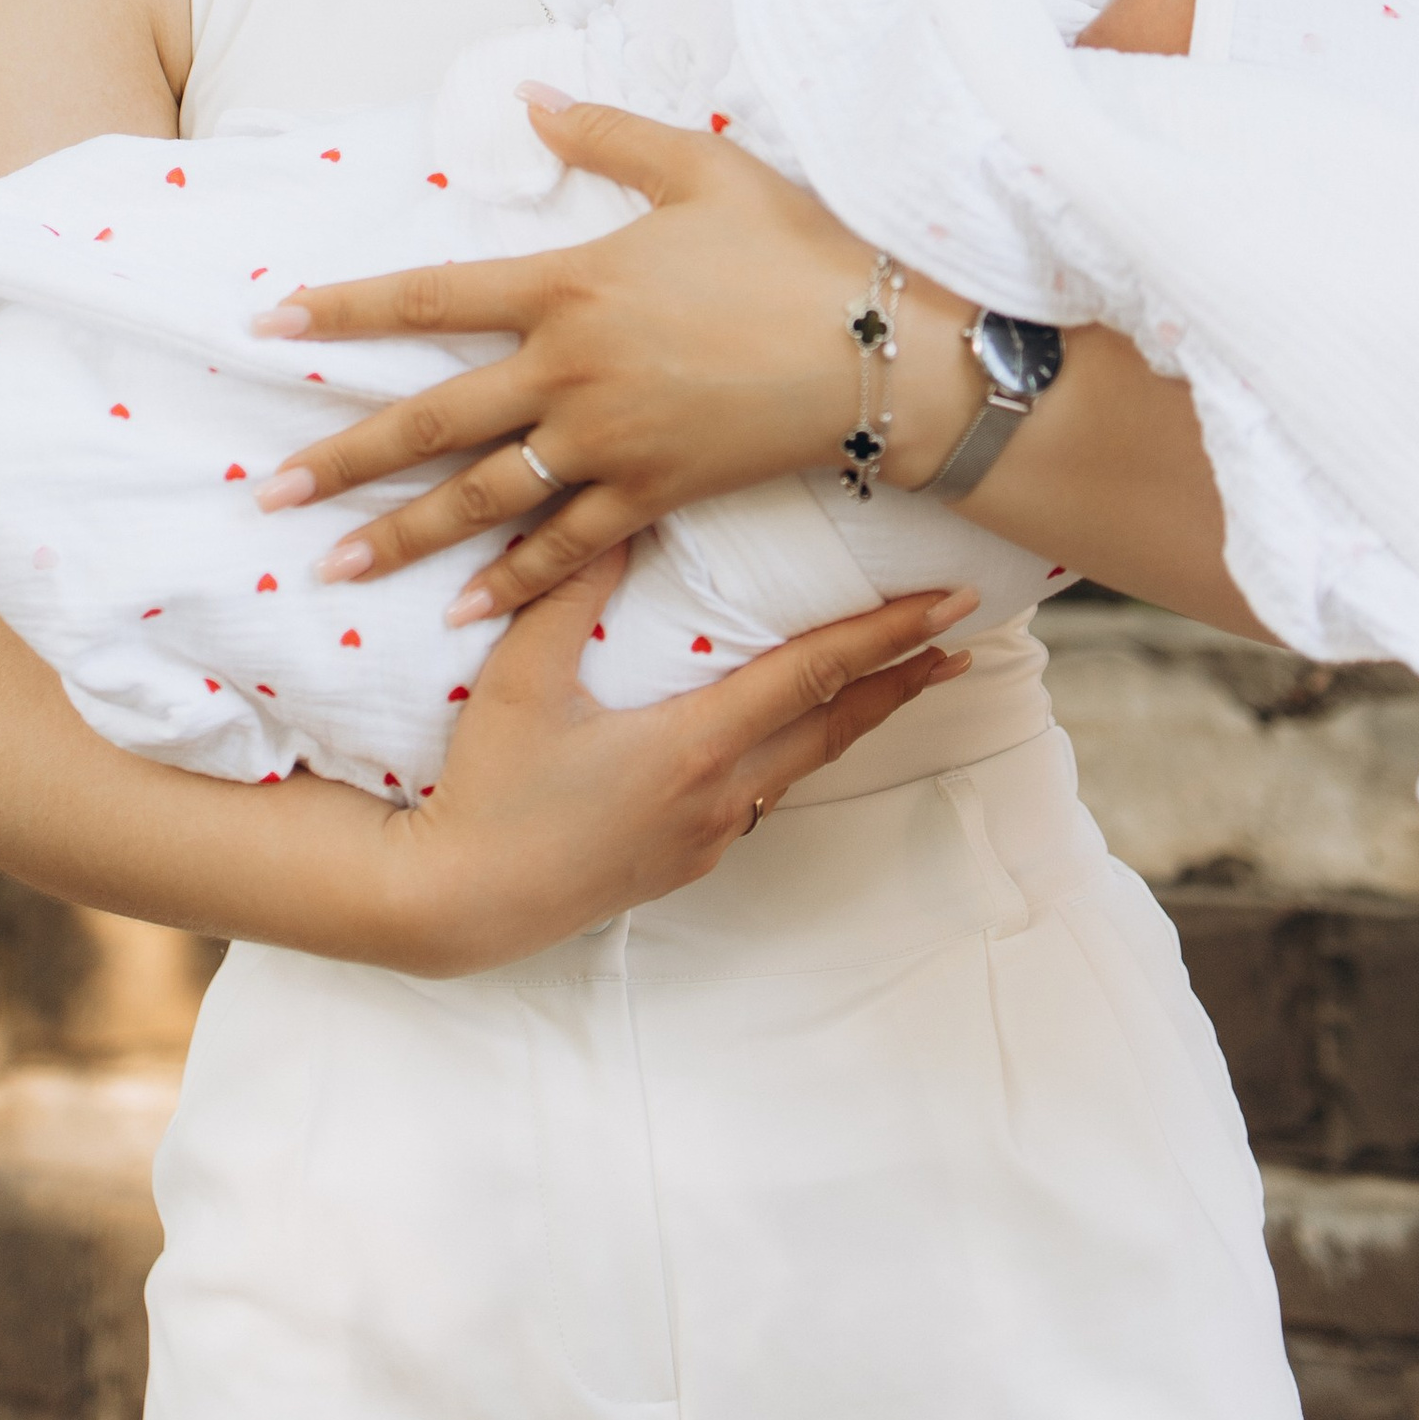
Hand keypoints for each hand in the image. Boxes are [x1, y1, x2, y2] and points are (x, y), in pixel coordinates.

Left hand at [252, 93, 976, 619]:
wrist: (880, 353)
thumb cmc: (796, 251)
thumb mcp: (701, 167)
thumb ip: (605, 135)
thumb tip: (529, 99)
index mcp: (569, 287)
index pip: (429, 298)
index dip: (344, 312)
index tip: (271, 324)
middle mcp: (569, 373)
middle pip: (432, 422)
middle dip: (342, 460)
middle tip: (265, 494)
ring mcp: (607, 444)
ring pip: (482, 498)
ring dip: (401, 537)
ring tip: (331, 566)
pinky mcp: (653, 495)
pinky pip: (563, 547)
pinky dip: (509, 581)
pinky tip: (459, 608)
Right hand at [377, 554, 977, 973]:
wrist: (460, 902)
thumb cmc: (488, 786)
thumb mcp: (522, 678)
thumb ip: (571, 591)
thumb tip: (616, 517)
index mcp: (697, 744)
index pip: (815, 675)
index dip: (887, 637)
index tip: (948, 611)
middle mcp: (721, 794)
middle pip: (835, 726)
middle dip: (900, 680)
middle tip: (958, 644)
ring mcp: (706, 837)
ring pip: (801, 765)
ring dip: (851, 720)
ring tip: (891, 684)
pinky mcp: (682, 862)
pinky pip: (757, 797)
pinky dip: (792, 756)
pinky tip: (782, 739)